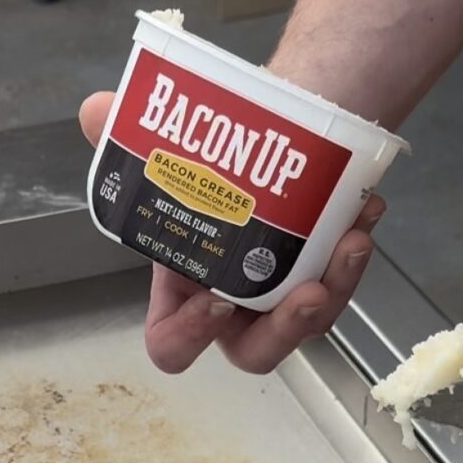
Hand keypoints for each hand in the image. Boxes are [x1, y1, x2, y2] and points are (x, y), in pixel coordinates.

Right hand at [79, 91, 384, 376]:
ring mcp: (281, 297)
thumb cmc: (216, 163)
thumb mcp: (171, 149)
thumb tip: (96, 110)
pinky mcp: (323, 275)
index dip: (190, 336)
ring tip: (352, 240)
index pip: (172, 344)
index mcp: (183, 293)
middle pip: (255, 352)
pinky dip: (353, 253)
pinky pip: (341, 284)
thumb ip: (131, 138)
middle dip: (285, 329)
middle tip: (308, 292)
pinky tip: (366, 212)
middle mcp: (233, 308)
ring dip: (336, 289)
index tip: (216, 301)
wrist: (273, 134)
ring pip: (310, 322)